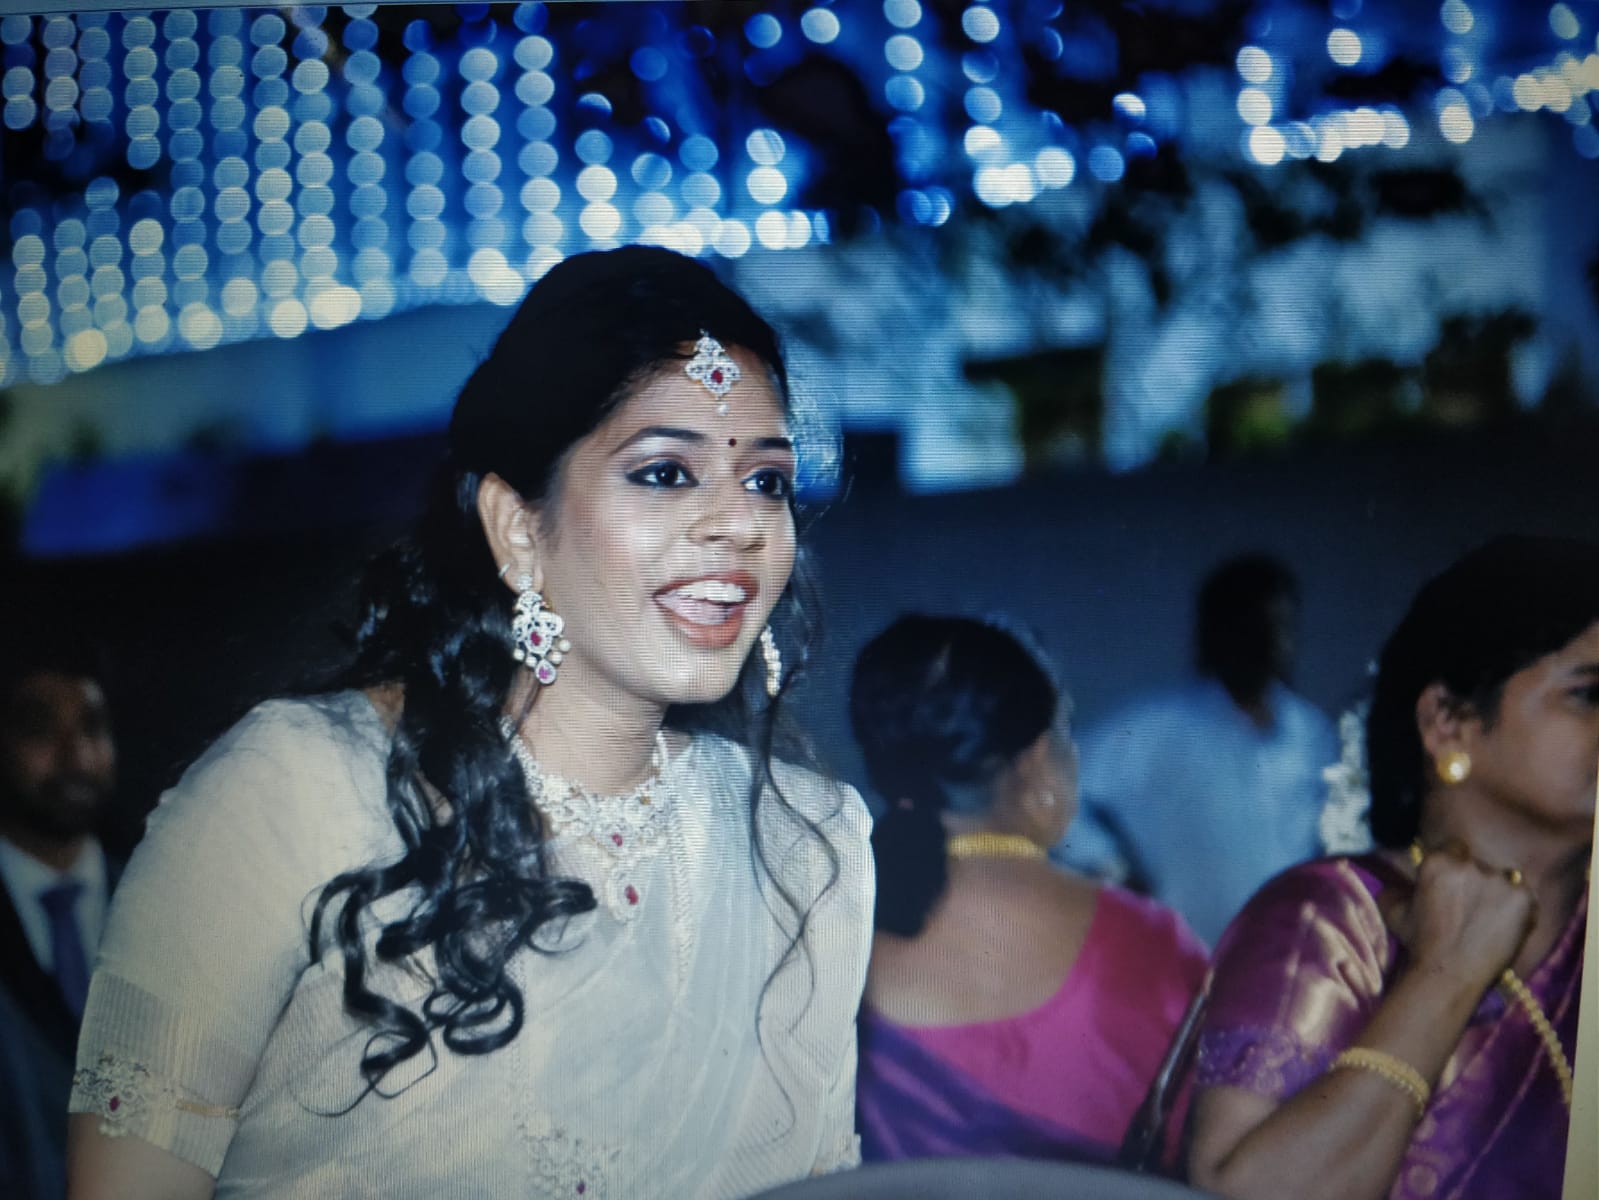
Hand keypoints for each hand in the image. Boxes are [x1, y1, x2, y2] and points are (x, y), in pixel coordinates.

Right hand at [1381, 840, 1536, 995]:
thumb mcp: (1394, 911)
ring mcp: (1500, 881)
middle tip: (1472, 906)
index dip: (1455, 866)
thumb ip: (1396, 888)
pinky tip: (1506, 927)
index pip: (1455, 848)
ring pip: (1504, 879)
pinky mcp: (1523, 899)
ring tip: (1490, 921)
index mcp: (1438, 862)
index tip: (1455, 884)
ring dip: (1498, 894)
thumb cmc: (1419, 945)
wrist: (1449, 976)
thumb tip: (1402, 881)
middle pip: (1480, 863)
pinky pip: (1525, 897)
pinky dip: (1519, 910)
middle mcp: (1470, 865)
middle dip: (1477, 881)